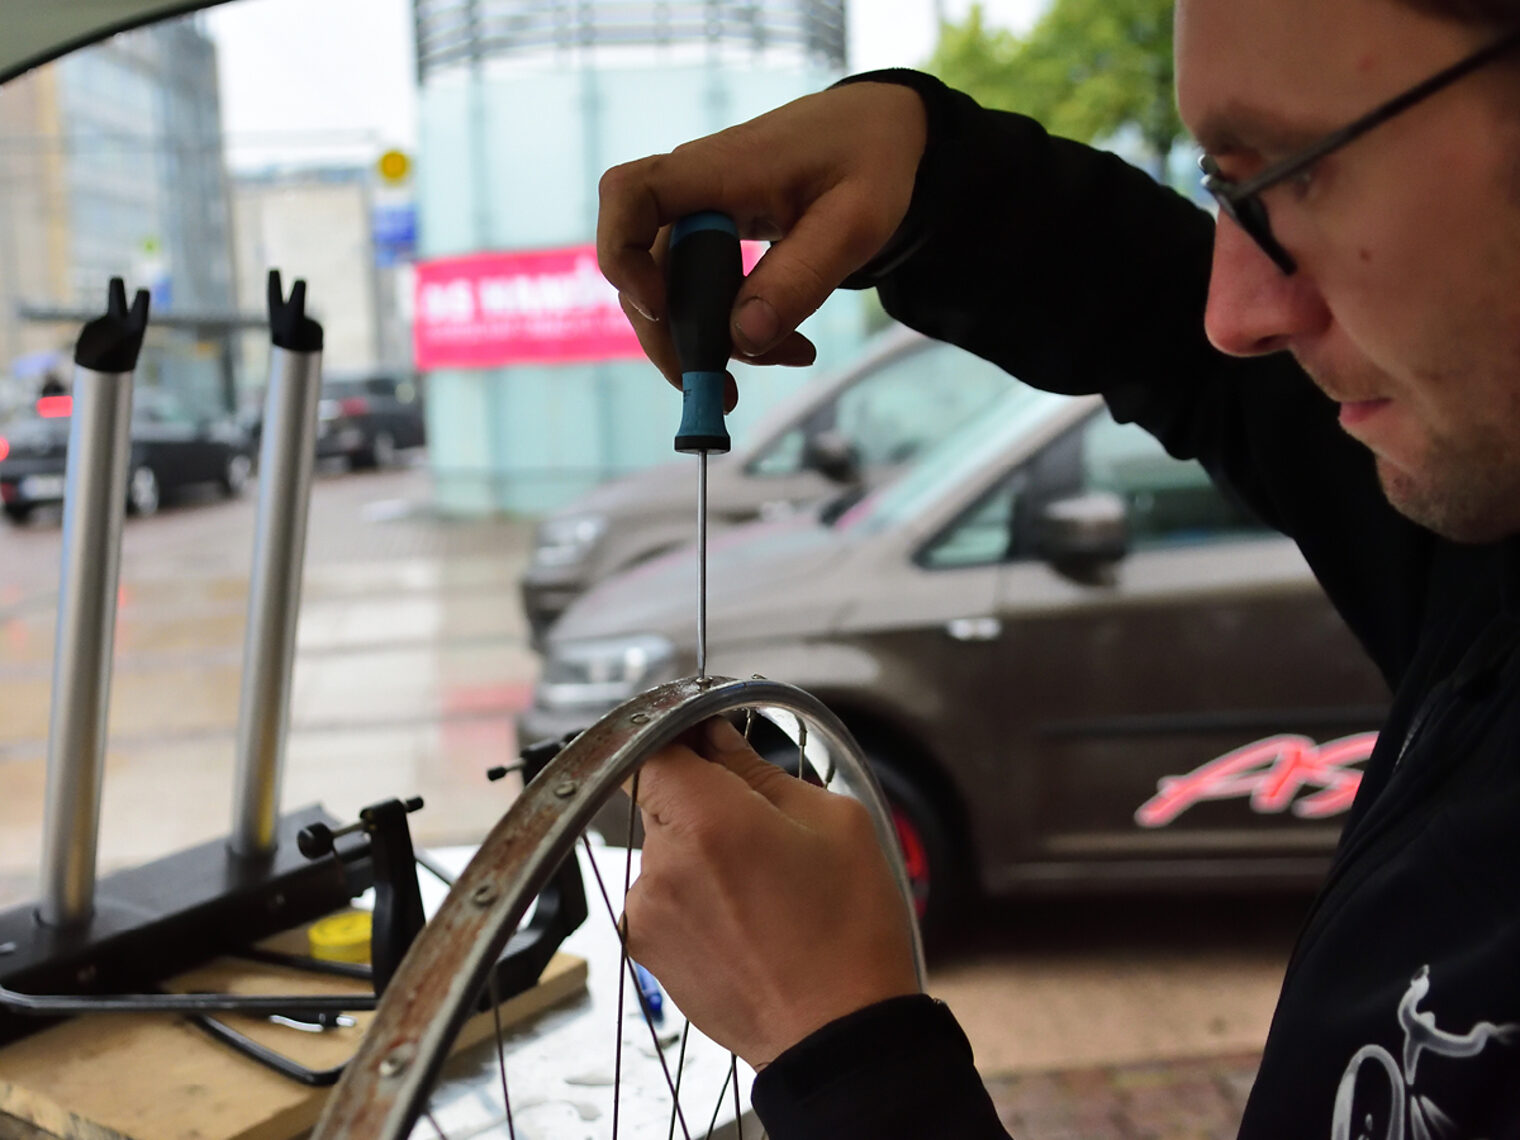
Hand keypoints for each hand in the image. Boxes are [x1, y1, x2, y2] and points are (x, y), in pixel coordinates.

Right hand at [597, 82, 927, 405]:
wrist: (880, 131)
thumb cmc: (869, 160)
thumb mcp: (854, 223)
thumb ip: (801, 278)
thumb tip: (747, 338)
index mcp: (717, 169)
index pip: (630, 194)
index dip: (623, 254)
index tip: (659, 307)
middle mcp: (693, 189)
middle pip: (642, 265)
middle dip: (672, 336)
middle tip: (718, 390)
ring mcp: (701, 214)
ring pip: (673, 289)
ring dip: (709, 340)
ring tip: (778, 363)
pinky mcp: (715, 236)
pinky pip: (702, 290)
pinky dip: (730, 327)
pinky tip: (780, 346)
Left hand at [623, 718, 920, 1068]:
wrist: (838, 1037)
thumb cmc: (848, 931)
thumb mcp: (832, 823)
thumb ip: (760, 772)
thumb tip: (716, 740)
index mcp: (707, 820)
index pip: (654, 749)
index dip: (682, 741)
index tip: (709, 746)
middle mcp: (662, 865)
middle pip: (660, 801)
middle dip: (702, 803)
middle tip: (762, 832)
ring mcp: (647, 913)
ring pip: (663, 852)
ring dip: (698, 855)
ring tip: (760, 891)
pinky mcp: (646, 951)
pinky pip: (662, 898)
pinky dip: (693, 898)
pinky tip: (743, 922)